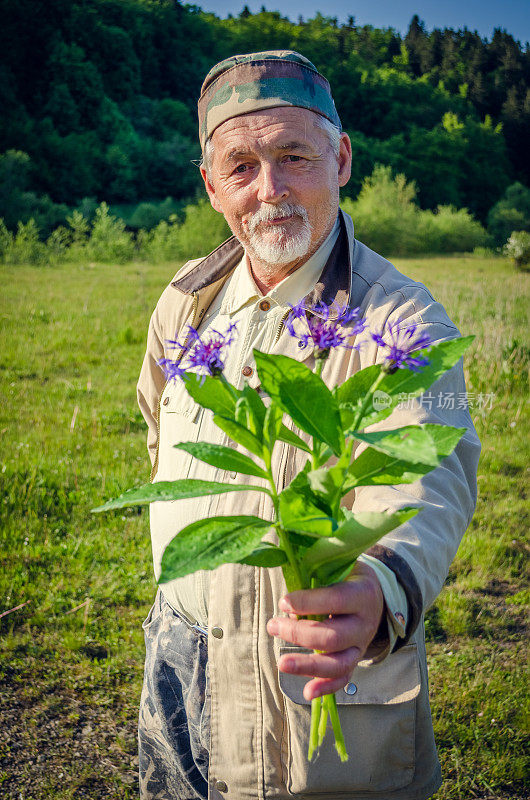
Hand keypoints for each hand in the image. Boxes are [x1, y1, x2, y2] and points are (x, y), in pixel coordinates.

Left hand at [266, 562, 384, 700]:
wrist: (375, 594)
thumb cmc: (347, 576)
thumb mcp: (339, 566)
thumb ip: (316, 572)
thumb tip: (285, 584)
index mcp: (362, 594)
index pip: (335, 600)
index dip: (307, 602)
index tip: (283, 602)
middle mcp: (365, 623)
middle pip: (333, 636)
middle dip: (299, 634)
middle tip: (273, 625)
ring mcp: (361, 645)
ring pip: (338, 663)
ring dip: (307, 666)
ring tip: (281, 663)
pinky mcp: (355, 660)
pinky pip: (344, 678)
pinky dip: (326, 688)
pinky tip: (307, 693)